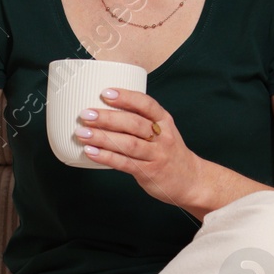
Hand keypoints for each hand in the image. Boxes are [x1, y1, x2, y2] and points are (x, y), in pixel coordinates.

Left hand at [75, 87, 204, 208]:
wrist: (191, 180)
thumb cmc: (168, 151)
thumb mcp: (162, 130)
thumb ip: (140, 121)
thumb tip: (103, 110)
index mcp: (164, 120)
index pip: (146, 104)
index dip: (126, 97)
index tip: (106, 93)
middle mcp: (162, 136)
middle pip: (134, 124)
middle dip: (108, 118)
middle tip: (86, 114)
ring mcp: (156, 155)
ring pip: (128, 144)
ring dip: (103, 138)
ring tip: (82, 133)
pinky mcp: (149, 172)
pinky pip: (125, 163)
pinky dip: (106, 157)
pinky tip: (91, 152)